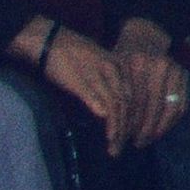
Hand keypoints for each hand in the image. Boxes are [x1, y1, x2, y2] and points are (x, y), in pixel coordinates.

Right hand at [32, 24, 186, 151]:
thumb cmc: (72, 57)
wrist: (51, 42)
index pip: (136, 95)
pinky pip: (101, 102)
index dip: (138, 117)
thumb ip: (107, 86)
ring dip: (119, 129)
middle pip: (130, 102)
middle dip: (130, 127)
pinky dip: (108, 120)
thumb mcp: (97, 68)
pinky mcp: (84, 82)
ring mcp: (101, 76)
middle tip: (126, 147)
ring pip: (118, 105)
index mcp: (120, 65)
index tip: (135, 135)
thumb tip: (111, 111)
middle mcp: (115, 70)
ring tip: (116, 146)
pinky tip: (109, 134)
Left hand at [111, 25, 186, 150]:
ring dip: (159, 128)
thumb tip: (106, 117)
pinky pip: (181, 104)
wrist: (143, 39)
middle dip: (144, 129)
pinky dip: (172, 121)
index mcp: (137, 64)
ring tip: (148, 140)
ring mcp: (175, 69)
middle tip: (136, 144)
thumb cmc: (121, 60)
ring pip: (170, 107)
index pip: (133, 101)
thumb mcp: (111, 70)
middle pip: (152, 105)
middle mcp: (159, 65)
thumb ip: (109, 90)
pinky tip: (160, 130)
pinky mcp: (184, 75)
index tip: (120, 139)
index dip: (127, 122)